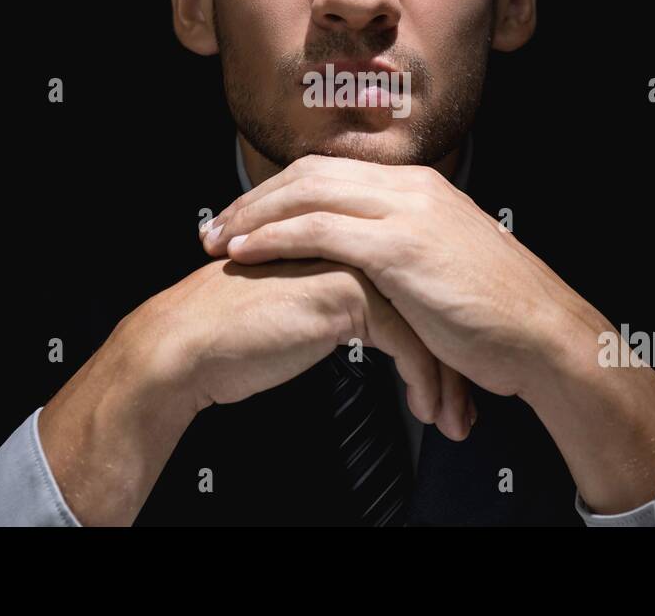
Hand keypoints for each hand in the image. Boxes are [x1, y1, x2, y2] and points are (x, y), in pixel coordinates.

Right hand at [41, 256, 472, 525]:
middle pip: (426, 299)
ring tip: (452, 418)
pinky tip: (423, 409)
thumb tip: (386, 322)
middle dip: (452, 359)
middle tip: (465, 404)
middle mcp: (353, 240)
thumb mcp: (303, 305)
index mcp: (345, 237)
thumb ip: (343, 299)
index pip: (413, 283)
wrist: (189, 345)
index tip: (455, 376)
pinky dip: (422, 381)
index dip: (438, 334)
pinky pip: (407, 340)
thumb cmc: (236, 333)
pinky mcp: (347, 291)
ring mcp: (352, 261)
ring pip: (425, 321)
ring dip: (443, 378)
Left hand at [200, 155, 594, 400]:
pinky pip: (321, 230)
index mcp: (421, 187)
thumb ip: (410, 250)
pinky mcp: (402, 246)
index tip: (246, 217)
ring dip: (253, 215)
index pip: (332, 171)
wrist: (544, 335)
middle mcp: (412, 187)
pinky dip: (275, 238)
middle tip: (216, 225)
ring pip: (309, 194)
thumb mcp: (450, 264)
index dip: (282, 192)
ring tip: (217, 240)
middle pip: (311, 173)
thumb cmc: (499, 315)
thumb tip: (373, 265)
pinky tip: (246, 253)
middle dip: (256, 198)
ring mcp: (407, 211)